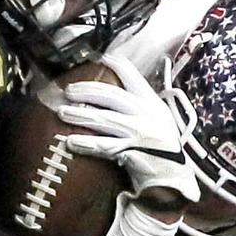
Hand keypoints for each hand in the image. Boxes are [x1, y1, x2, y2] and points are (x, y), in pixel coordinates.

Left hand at [57, 55, 199, 204]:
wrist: (173, 178)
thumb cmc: (162, 149)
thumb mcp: (158, 120)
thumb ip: (140, 105)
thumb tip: (114, 93)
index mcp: (152, 103)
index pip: (132, 76)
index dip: (115, 65)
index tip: (99, 57)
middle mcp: (147, 114)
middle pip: (112, 96)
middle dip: (87, 91)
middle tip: (68, 91)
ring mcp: (139, 133)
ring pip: (104, 119)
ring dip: (81, 114)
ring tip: (63, 113)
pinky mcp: (131, 152)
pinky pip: (104, 146)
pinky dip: (86, 143)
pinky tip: (71, 141)